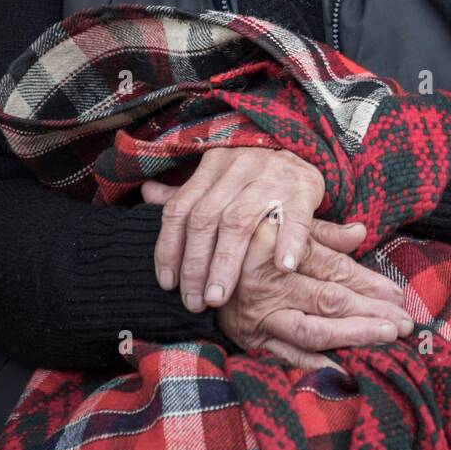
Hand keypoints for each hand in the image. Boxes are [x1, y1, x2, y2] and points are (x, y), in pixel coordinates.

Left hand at [141, 146, 328, 312]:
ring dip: (226, 262)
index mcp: (211, 165)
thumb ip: (186, 192)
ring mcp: (271, 176)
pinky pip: (295, 216)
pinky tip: (281, 268)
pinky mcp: (304, 186)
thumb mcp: (218, 175)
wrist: (300, 147)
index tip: (168, 284)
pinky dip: (287, 242)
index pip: (181, 209)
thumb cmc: (252, 172)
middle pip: (207, 219)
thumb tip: (146, 192)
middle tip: (196, 302)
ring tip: (218, 297)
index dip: (170, 248)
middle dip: (196, 264)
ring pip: (240, 220)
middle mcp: (237, 167)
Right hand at [216, 216, 414, 371]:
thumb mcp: (283, 226)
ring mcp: (261, 315)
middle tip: (406, 322)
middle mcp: (272, 284)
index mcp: (284, 252)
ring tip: (386, 338)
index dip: (370, 283)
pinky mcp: (250, 339)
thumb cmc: (247, 240)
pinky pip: (287, 355)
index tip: (398, 295)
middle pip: (331, 300)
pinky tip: (345, 369)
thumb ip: (324, 232)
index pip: (336, 270)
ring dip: (354, 336)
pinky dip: (316, 365)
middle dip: (372, 312)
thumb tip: (361, 233)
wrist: (193, 266)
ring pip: (314, 330)